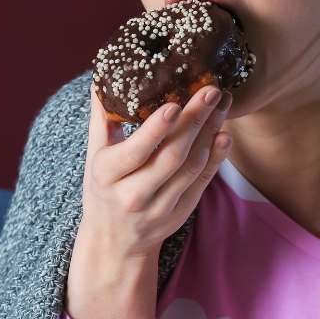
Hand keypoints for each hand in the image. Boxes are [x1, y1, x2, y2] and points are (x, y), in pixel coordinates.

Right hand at [77, 83, 231, 268]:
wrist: (115, 242)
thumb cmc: (103, 188)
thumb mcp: (95, 156)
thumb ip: (102, 118)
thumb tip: (104, 76)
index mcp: (108, 175)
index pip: (136, 151)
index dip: (157, 129)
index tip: (175, 105)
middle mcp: (133, 194)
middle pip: (171, 156)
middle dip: (194, 121)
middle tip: (212, 91)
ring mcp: (160, 207)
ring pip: (191, 168)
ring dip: (210, 133)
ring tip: (222, 105)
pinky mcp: (181, 212)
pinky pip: (202, 182)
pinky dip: (216, 158)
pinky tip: (224, 135)